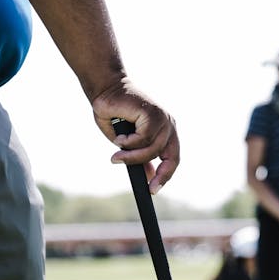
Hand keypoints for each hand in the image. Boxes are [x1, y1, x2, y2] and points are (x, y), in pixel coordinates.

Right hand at [91, 77, 178, 193]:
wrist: (105, 89)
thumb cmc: (114, 113)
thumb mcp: (127, 141)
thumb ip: (139, 156)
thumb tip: (148, 177)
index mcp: (165, 131)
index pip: (173, 157)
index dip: (165, 175)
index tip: (153, 190)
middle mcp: (168, 125)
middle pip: (170, 157)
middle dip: (160, 174)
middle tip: (146, 187)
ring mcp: (162, 118)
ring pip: (152, 149)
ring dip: (132, 156)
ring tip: (116, 155)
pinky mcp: (153, 113)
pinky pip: (143, 138)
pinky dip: (128, 142)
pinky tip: (119, 137)